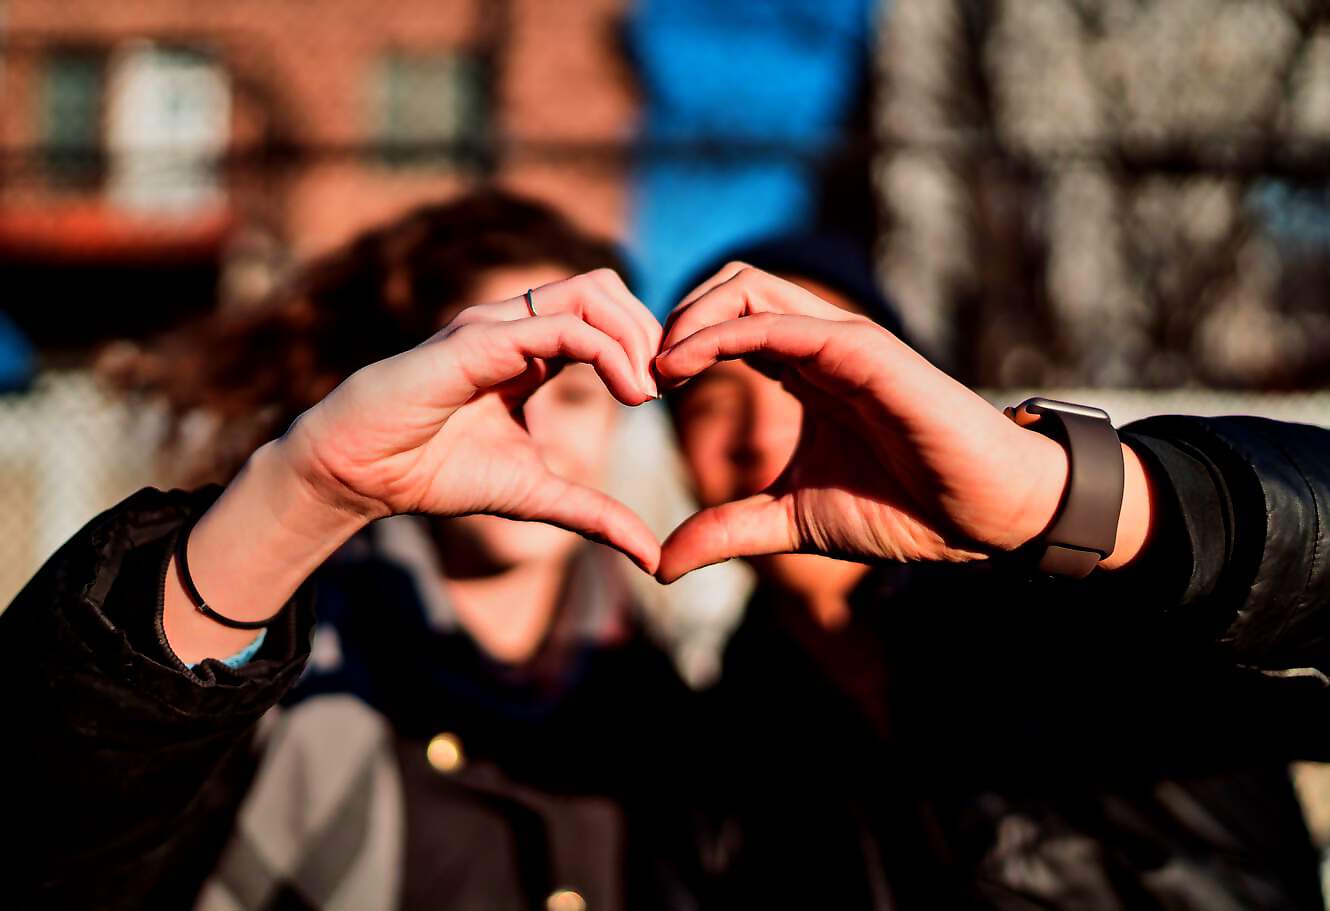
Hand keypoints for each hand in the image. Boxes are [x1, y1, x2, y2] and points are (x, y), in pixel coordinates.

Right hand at [281, 269, 662, 571]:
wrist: (361, 474)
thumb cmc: (434, 473)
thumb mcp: (535, 496)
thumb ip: (594, 515)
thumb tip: (651, 557)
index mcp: (529, 350)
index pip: (604, 315)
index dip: (645, 345)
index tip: (667, 394)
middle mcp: (514, 325)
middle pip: (605, 287)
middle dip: (649, 329)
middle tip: (667, 385)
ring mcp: (495, 325)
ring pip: (590, 292)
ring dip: (634, 335)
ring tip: (647, 390)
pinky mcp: (478, 340)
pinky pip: (560, 326)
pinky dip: (608, 351)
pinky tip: (627, 393)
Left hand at [653, 265, 1081, 581]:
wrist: (981, 518)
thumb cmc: (903, 509)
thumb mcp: (792, 520)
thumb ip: (728, 529)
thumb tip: (661, 563)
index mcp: (803, 370)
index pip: (725, 323)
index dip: (676, 344)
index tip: (639, 391)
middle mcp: (819, 343)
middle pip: (729, 286)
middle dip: (674, 317)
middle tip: (640, 373)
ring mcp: (841, 340)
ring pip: (747, 286)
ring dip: (688, 316)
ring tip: (656, 368)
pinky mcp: (863, 350)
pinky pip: (777, 322)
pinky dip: (720, 333)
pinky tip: (682, 366)